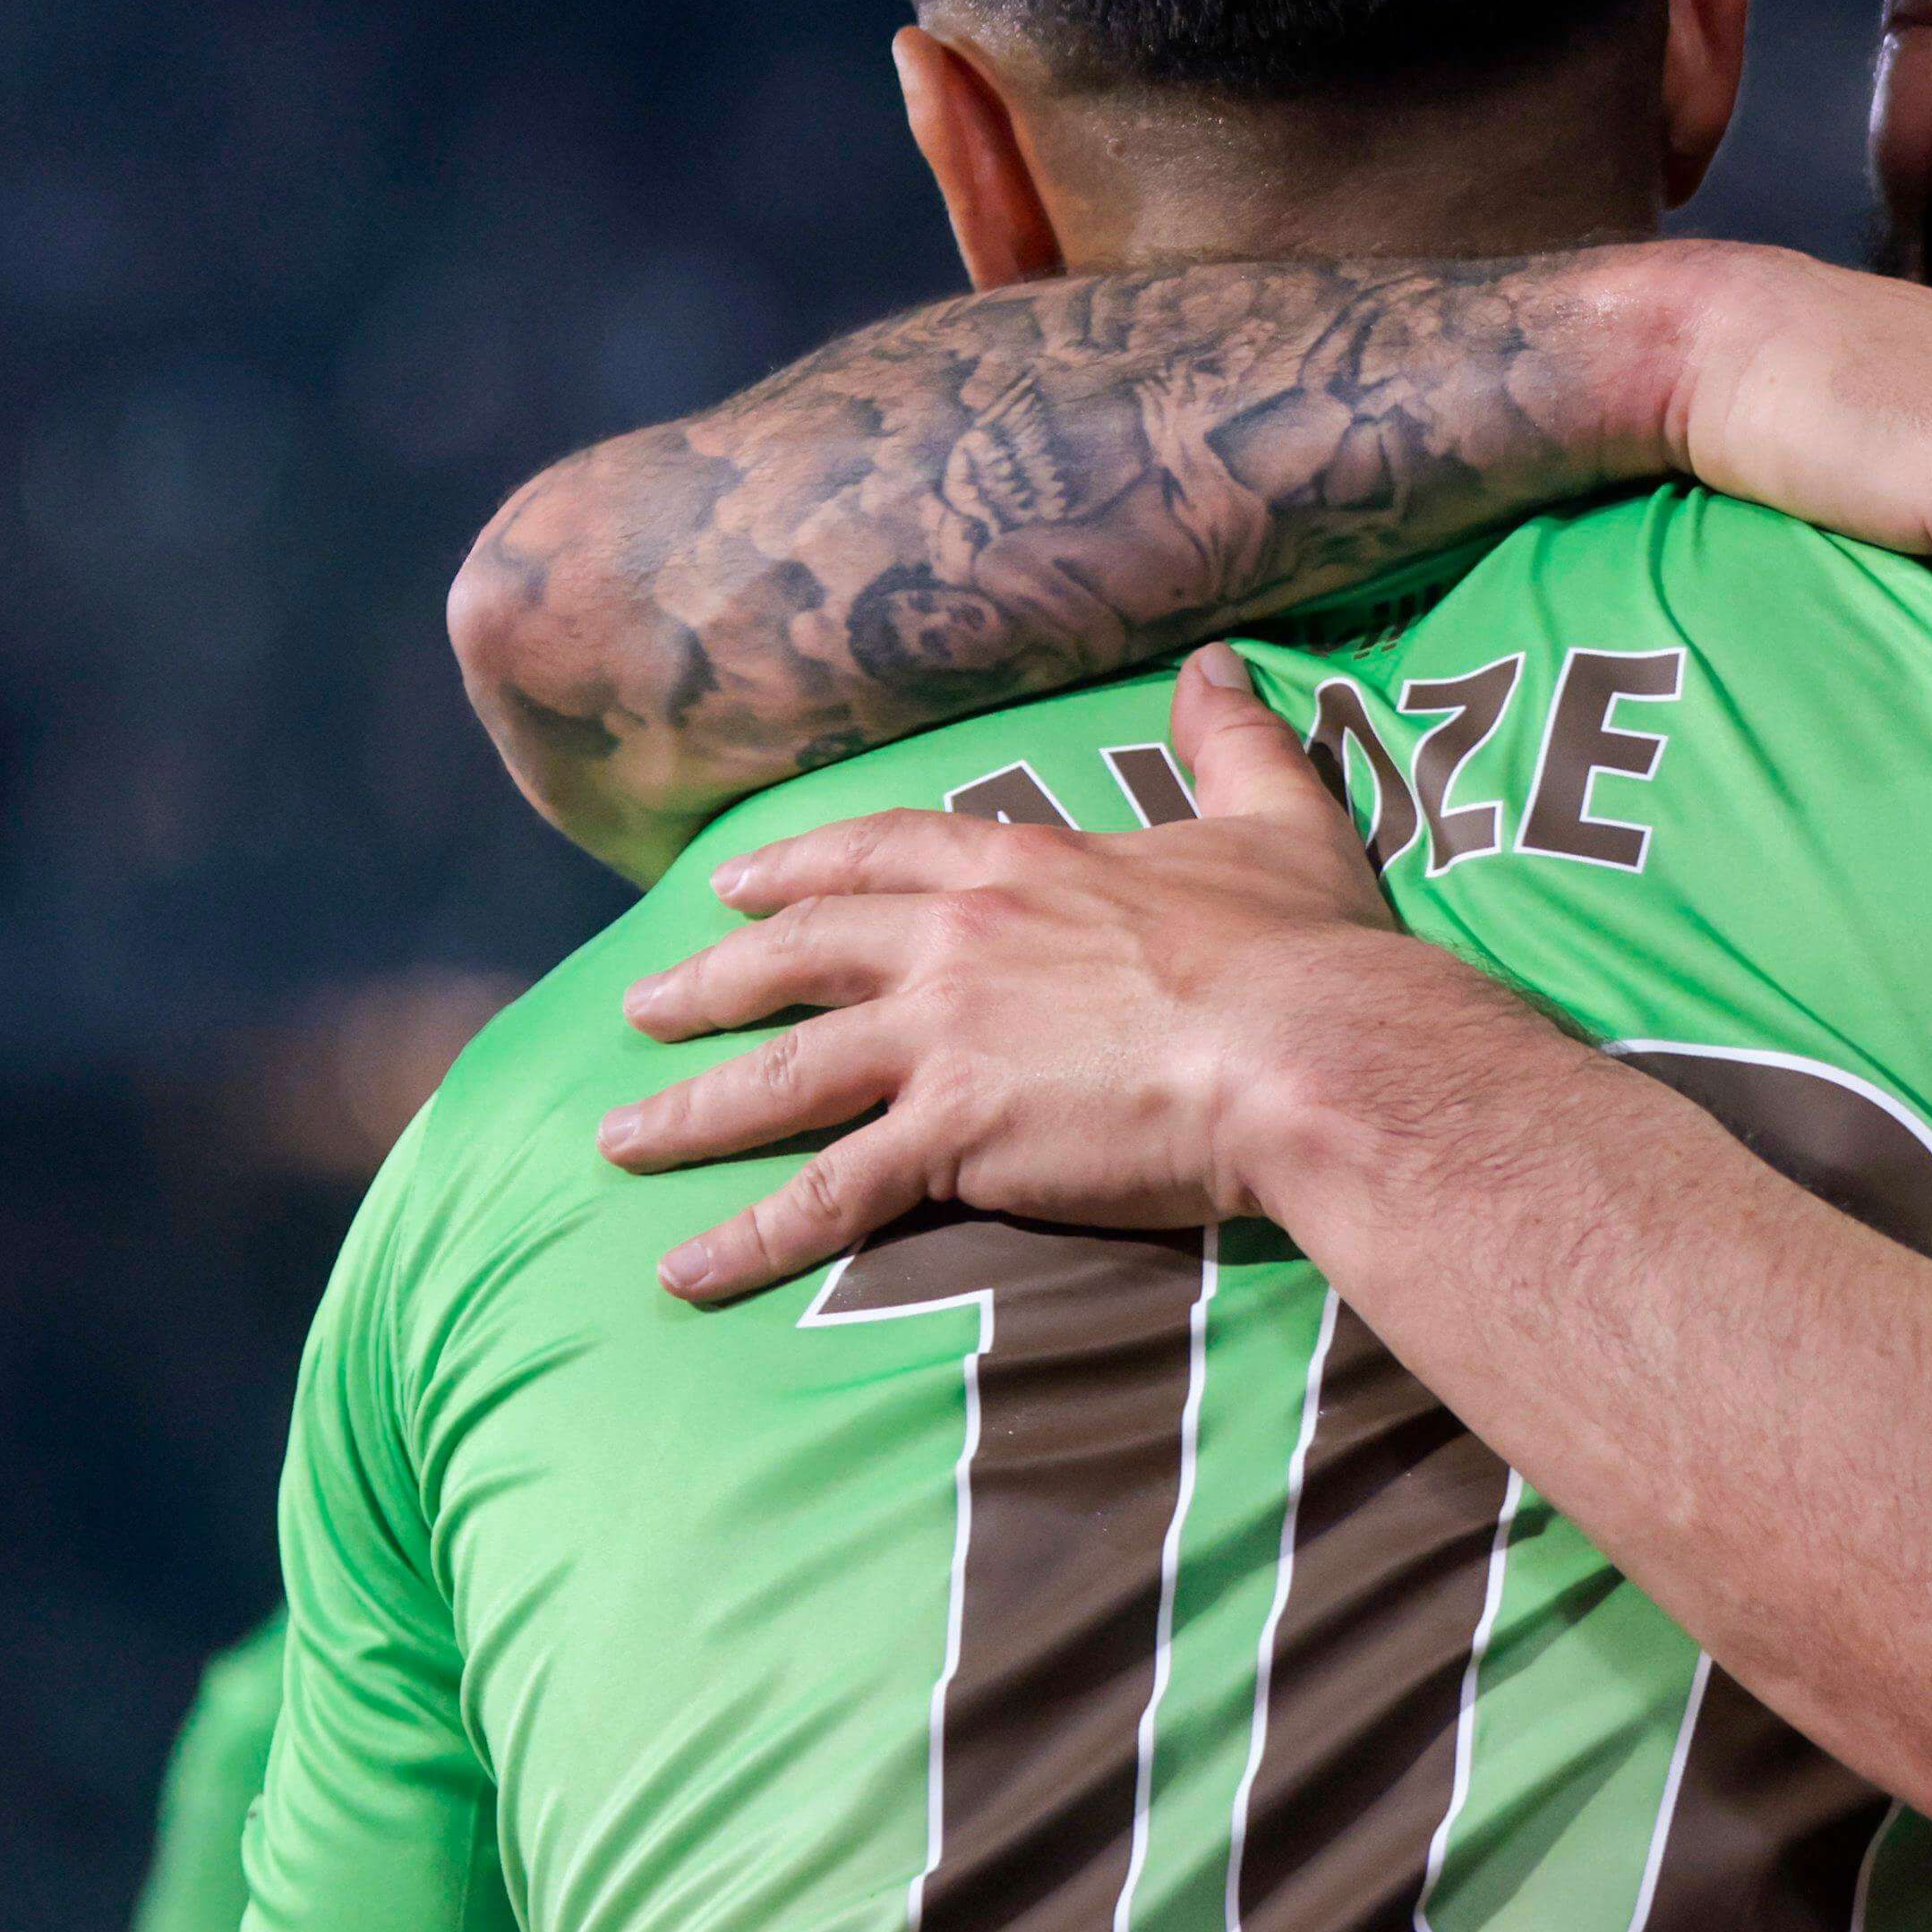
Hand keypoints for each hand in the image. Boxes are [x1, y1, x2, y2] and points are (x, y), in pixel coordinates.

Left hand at [600, 649, 1508, 1301]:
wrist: (1310, 1048)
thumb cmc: (1304, 945)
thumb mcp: (1275, 819)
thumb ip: (1232, 739)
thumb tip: (1214, 662)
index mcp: (1021, 867)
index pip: (878, 854)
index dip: (801, 869)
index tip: (735, 888)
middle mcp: (956, 942)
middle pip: (800, 956)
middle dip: (712, 981)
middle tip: (643, 1007)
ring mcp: (943, 1038)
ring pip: (783, 1072)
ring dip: (694, 1108)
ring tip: (621, 1138)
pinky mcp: (954, 1134)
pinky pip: (828, 1192)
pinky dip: (751, 1235)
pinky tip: (690, 1270)